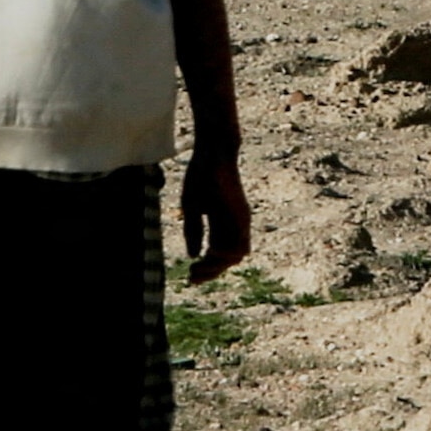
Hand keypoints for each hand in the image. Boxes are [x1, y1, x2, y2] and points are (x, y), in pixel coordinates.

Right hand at [180, 154, 252, 284]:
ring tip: (199, 268)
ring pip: (237, 256)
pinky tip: (209, 254)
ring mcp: (240, 221)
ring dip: (218, 266)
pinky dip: (226, 254)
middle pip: (229, 260)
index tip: (189, 276)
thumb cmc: (201, 176)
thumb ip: (194, 231)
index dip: (205, 268)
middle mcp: (234, 225)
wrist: (213, 152)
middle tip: (192, 277)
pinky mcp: (241, 215)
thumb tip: (194, 256)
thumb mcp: (192, 207)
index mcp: (222, 224)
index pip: (218, 254)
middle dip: (211, 272)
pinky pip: (240, 244)